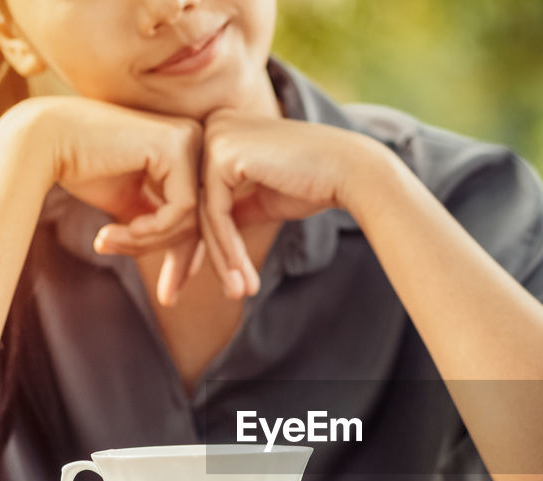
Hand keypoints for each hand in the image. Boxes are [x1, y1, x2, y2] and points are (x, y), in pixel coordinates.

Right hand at [14, 96, 206, 305]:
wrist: (43, 140)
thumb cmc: (81, 170)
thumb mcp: (132, 208)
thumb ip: (163, 227)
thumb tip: (193, 266)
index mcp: (185, 152)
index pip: (198, 215)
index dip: (183, 258)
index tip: (169, 295)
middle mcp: (194, 140)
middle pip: (199, 219)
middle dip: (169, 255)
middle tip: (130, 266)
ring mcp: (189, 139)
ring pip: (192, 219)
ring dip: (148, 242)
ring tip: (107, 241)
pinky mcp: (177, 145)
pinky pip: (181, 208)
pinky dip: (151, 229)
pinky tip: (117, 229)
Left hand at [110, 108, 387, 301]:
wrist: (351, 171)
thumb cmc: (314, 183)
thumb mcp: (261, 198)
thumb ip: (231, 209)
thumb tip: (206, 235)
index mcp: (218, 130)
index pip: (197, 193)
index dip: (200, 241)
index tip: (207, 276)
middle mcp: (210, 125)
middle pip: (191, 203)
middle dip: (194, 254)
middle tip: (199, 292)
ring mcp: (213, 136)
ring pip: (201, 214)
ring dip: (220, 259)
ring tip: (237, 293)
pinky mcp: (221, 153)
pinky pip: (214, 214)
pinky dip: (227, 251)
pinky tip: (240, 278)